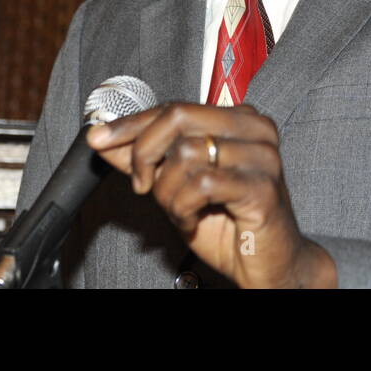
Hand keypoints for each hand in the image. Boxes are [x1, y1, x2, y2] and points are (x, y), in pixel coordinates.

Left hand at [85, 102, 336, 287]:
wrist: (270, 263)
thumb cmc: (229, 224)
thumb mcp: (178, 187)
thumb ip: (147, 160)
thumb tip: (106, 139)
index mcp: (239, 119)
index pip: (175, 107)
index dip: (131, 123)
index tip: (99, 137)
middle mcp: (255, 129)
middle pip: (178, 117)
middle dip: (145, 153)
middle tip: (142, 185)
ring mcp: (262, 157)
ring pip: (185, 153)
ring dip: (167, 192)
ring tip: (180, 211)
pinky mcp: (262, 187)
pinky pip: (201, 185)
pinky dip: (183, 208)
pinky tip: (192, 221)